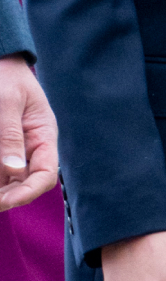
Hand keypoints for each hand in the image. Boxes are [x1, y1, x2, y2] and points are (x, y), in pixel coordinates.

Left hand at [0, 54, 58, 209]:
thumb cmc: (5, 78)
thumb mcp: (7, 105)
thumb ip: (10, 137)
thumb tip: (14, 171)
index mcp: (43, 135)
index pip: (46, 175)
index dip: (28, 193)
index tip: (3, 202)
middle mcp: (31, 148)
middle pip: (25, 184)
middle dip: (6, 197)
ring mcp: (14, 151)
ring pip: (7, 182)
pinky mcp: (1, 151)